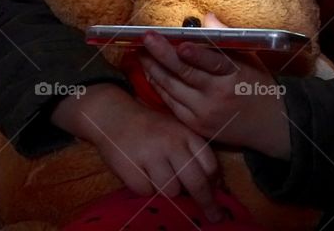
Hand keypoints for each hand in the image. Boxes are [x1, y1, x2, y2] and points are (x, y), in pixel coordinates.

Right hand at [53, 83, 225, 222]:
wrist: (115, 116)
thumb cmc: (152, 128)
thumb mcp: (178, 131)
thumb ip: (195, 153)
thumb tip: (215, 185)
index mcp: (186, 134)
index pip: (210, 165)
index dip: (215, 185)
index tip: (218, 197)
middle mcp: (171, 144)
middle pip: (196, 182)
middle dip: (206, 203)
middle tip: (214, 217)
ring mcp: (151, 156)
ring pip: (172, 191)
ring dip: (170, 192)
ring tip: (161, 179)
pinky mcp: (131, 168)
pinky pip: (148, 192)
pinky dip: (148, 190)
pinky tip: (143, 175)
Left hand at [138, 13, 291, 158]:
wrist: (270, 126)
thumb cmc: (259, 87)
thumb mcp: (250, 60)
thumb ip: (228, 38)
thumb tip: (208, 17)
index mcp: (236, 76)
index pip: (213, 63)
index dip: (196, 54)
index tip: (180, 44)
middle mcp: (218, 96)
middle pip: (186, 73)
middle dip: (162, 54)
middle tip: (146, 38)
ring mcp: (205, 113)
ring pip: (173, 88)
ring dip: (154, 69)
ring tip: (140, 52)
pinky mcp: (196, 125)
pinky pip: (171, 103)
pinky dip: (159, 86)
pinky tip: (150, 73)